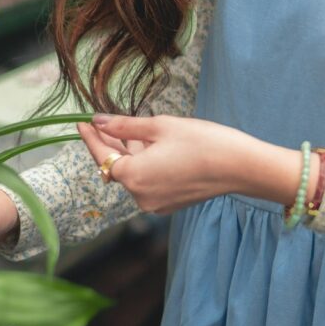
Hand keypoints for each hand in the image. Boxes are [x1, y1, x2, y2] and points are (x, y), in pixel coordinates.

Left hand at [78, 114, 317, 213]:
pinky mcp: (168, 204)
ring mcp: (154, 203)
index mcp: (133, 176)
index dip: (90, 137)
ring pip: (132, 174)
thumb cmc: (203, 142)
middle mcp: (139, 196)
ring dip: (129, 154)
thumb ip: (124, 126)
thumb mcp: (160, 127)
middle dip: (110, 145)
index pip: (101, 155)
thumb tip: (98, 121)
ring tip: (131, 131)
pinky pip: (147, 182)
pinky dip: (144, 166)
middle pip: (116, 167)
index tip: (81, 122)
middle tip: (103, 122)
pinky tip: (149, 147)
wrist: (242, 167)